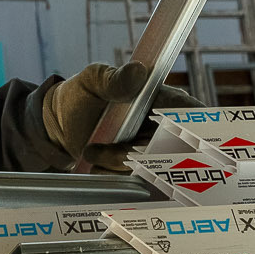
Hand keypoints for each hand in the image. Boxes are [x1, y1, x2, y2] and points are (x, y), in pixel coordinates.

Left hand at [40, 62, 198, 171]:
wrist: (62, 122)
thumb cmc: (84, 94)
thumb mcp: (95, 80)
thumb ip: (115, 79)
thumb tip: (138, 72)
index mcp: (163, 100)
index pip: (191, 115)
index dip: (189, 130)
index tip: (163, 138)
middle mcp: (164, 128)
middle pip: (168, 150)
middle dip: (130, 153)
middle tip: (94, 148)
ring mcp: (152, 152)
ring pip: (149, 169)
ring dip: (114, 164)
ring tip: (90, 150)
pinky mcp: (138, 171)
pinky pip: (135, 181)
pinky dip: (111, 175)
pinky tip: (94, 162)